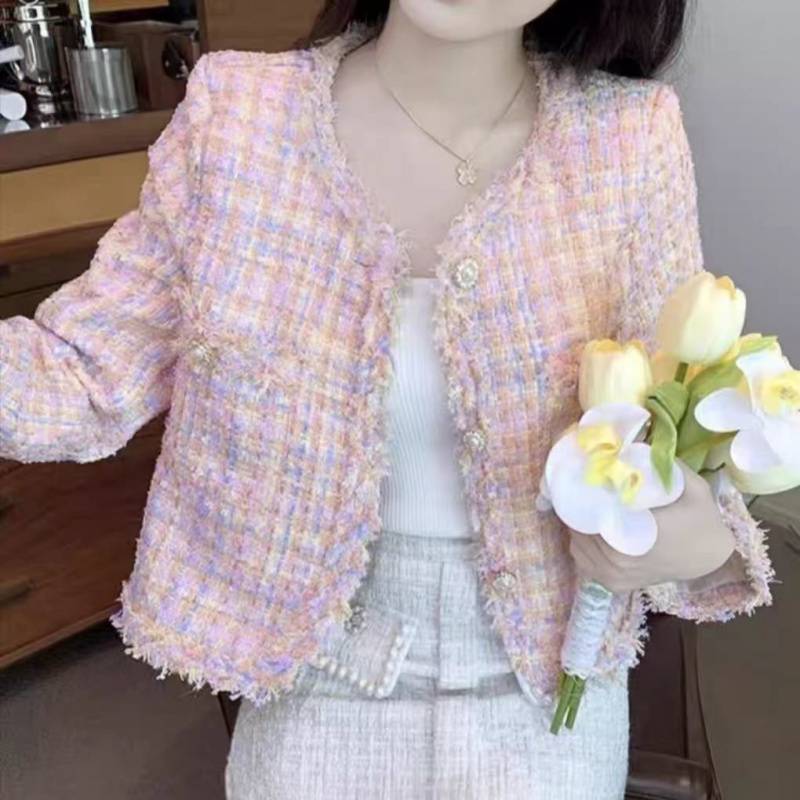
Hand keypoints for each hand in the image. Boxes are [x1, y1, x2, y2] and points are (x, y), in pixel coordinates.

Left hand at [567, 460, 735, 592]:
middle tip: (580, 487)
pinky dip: (582, 546)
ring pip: (576, 545)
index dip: (578, 494)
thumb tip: (628, 444)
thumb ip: (660, 464)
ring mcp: (613, 576)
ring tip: (585, 506)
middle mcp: (616, 561)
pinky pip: (583, 562)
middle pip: (577, 528)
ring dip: (577, 526)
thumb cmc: (701, 520)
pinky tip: (590, 530)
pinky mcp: (614, 585)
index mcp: (632, 536)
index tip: (580, 477)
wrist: (712, 557)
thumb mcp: (689, 485)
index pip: (587, 513)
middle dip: (576, 507)